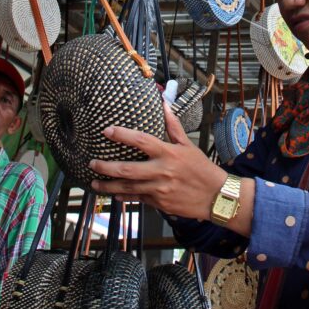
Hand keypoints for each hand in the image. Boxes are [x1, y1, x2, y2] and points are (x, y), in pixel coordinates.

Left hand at [89, 102, 227, 220]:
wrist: (216, 196)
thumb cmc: (202, 168)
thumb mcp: (188, 145)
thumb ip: (173, 126)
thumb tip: (164, 104)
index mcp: (168, 153)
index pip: (141, 141)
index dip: (122, 135)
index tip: (107, 130)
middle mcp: (161, 171)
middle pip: (127, 169)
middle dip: (106, 167)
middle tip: (92, 163)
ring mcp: (159, 189)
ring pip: (128, 188)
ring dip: (109, 186)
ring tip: (94, 183)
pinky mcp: (159, 203)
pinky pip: (137, 198)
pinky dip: (124, 196)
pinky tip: (114, 195)